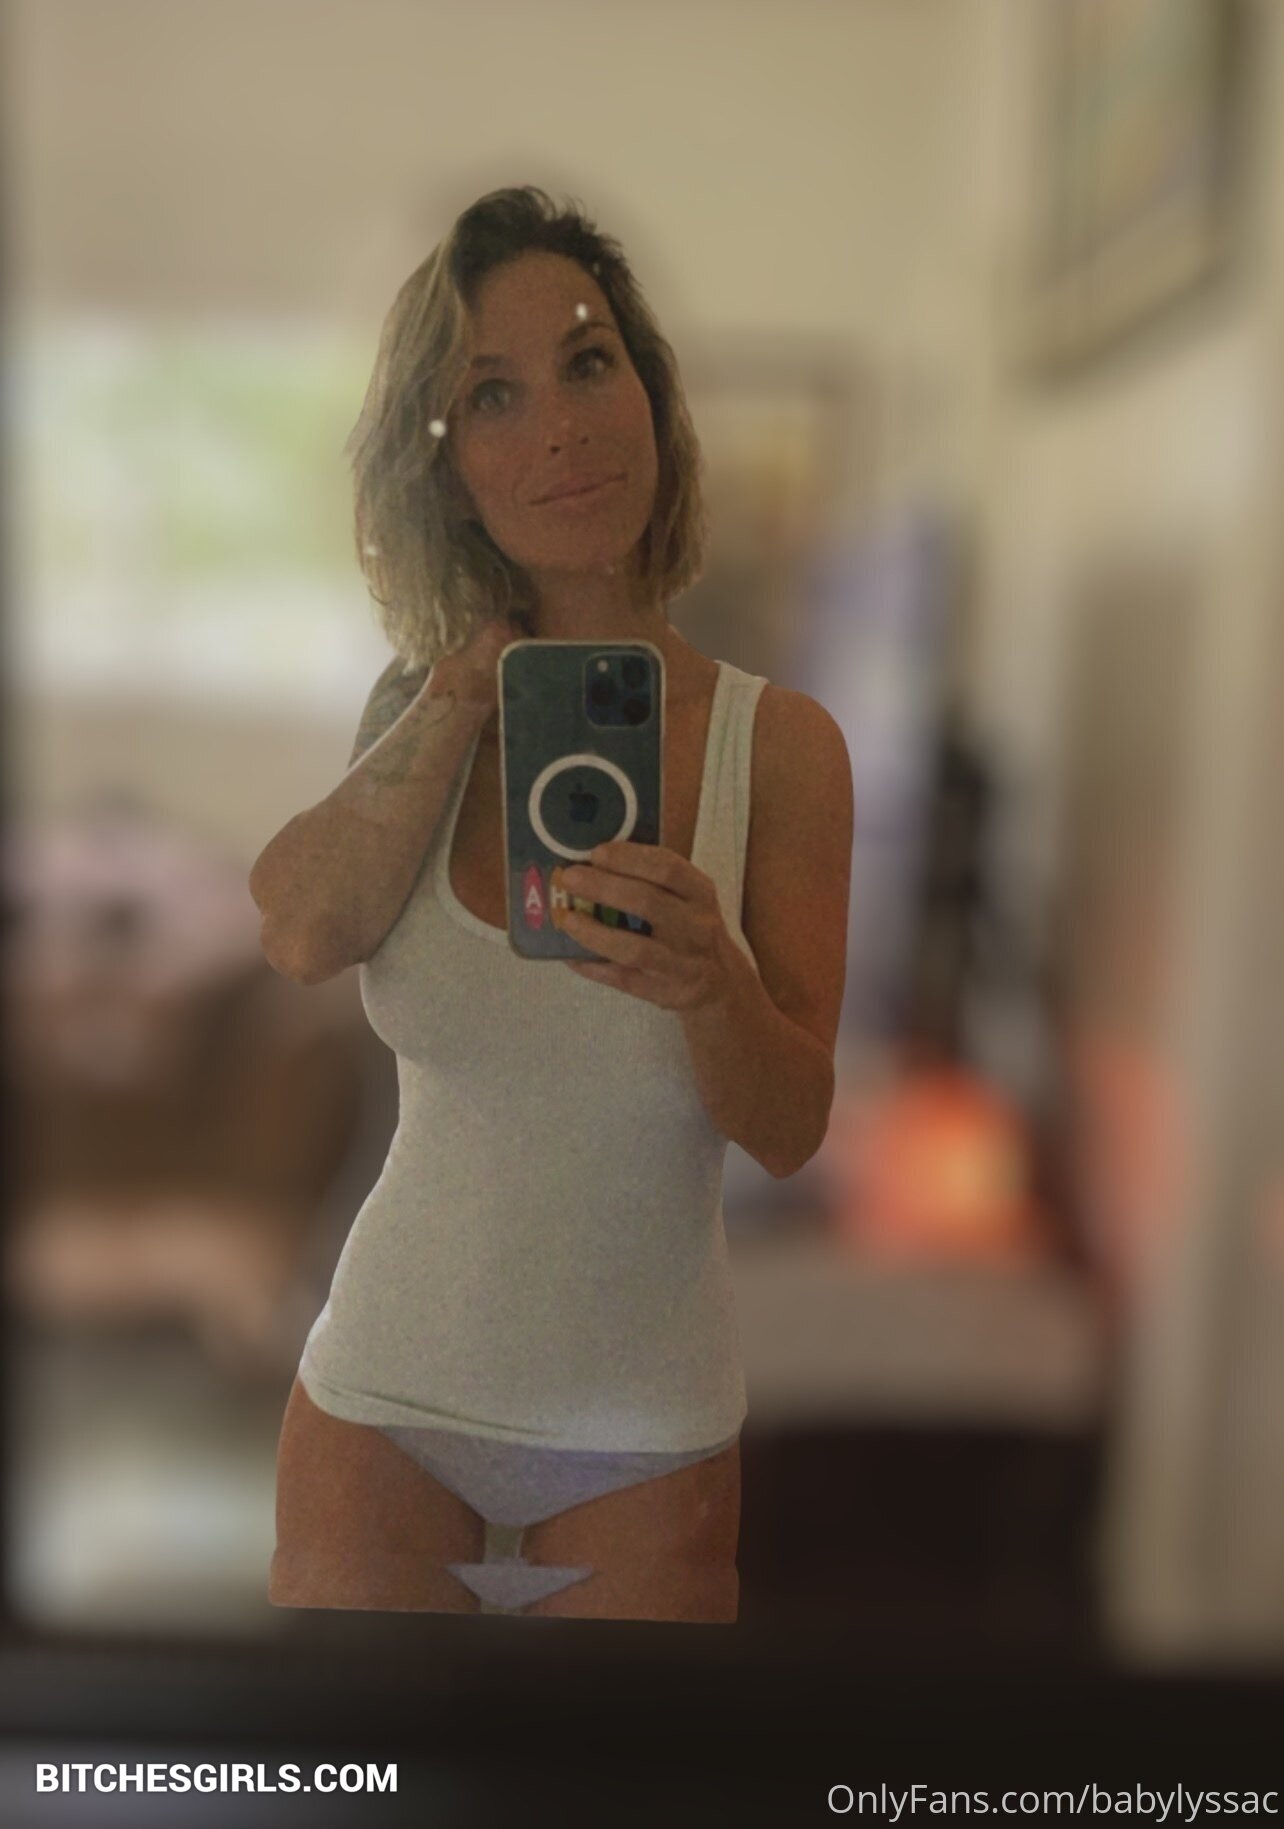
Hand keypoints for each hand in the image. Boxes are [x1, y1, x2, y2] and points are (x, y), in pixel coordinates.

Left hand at [557, 839, 736, 1011]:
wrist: (720, 982)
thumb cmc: (690, 927)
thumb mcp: (688, 897)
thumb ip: (652, 879)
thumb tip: (592, 862)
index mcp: (700, 894)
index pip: (668, 868)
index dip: (629, 858)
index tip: (597, 852)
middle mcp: (695, 927)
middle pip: (647, 902)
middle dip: (602, 887)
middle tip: (568, 878)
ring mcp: (680, 964)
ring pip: (634, 948)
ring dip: (594, 932)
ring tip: (566, 918)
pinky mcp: (664, 992)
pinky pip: (622, 979)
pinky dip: (593, 966)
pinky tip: (569, 955)